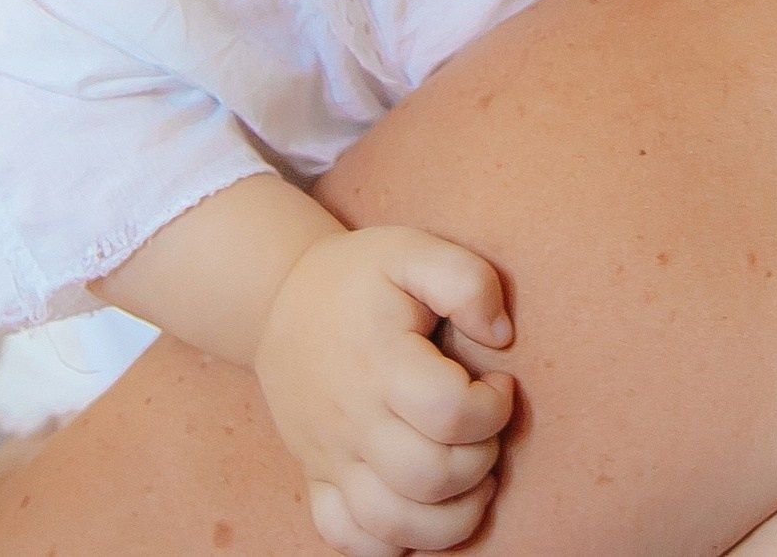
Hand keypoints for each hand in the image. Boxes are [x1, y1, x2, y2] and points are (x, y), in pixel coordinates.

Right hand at [252, 226, 518, 556]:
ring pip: (395, 525)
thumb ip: (466, 279)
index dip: (493, 408)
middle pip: (430, 477)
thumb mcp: (412, 249)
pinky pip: (349, 540)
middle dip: (480, 462)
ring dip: (451, 517)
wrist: (276, 299)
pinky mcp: (318, 479)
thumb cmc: (359, 278)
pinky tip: (420, 508)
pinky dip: (392, 542)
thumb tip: (500, 336)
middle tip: (482, 430)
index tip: (497, 383)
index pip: (451, 413)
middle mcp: (352, 418)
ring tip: (469, 478)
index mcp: (380, 360)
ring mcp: (331, 456)